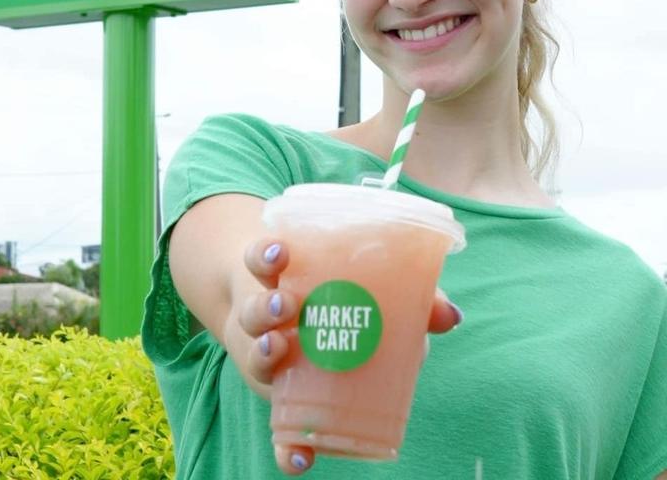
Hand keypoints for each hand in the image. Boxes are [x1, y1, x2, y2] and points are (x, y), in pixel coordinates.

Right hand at [239, 237, 463, 474]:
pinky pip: (278, 429)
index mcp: (281, 280)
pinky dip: (288, 447)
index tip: (278, 248)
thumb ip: (410, 301)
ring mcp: (270, 358)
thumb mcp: (361, 291)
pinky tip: (301, 461)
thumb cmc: (334, 303)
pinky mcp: (283, 405)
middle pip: (255, 309)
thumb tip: (452, 316)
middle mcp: (265, 316)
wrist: (295, 335)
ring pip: (256, 354)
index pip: (262, 259)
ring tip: (281, 350)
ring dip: (268, 353)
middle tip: (288, 304)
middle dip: (268, 308)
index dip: (263, 254)